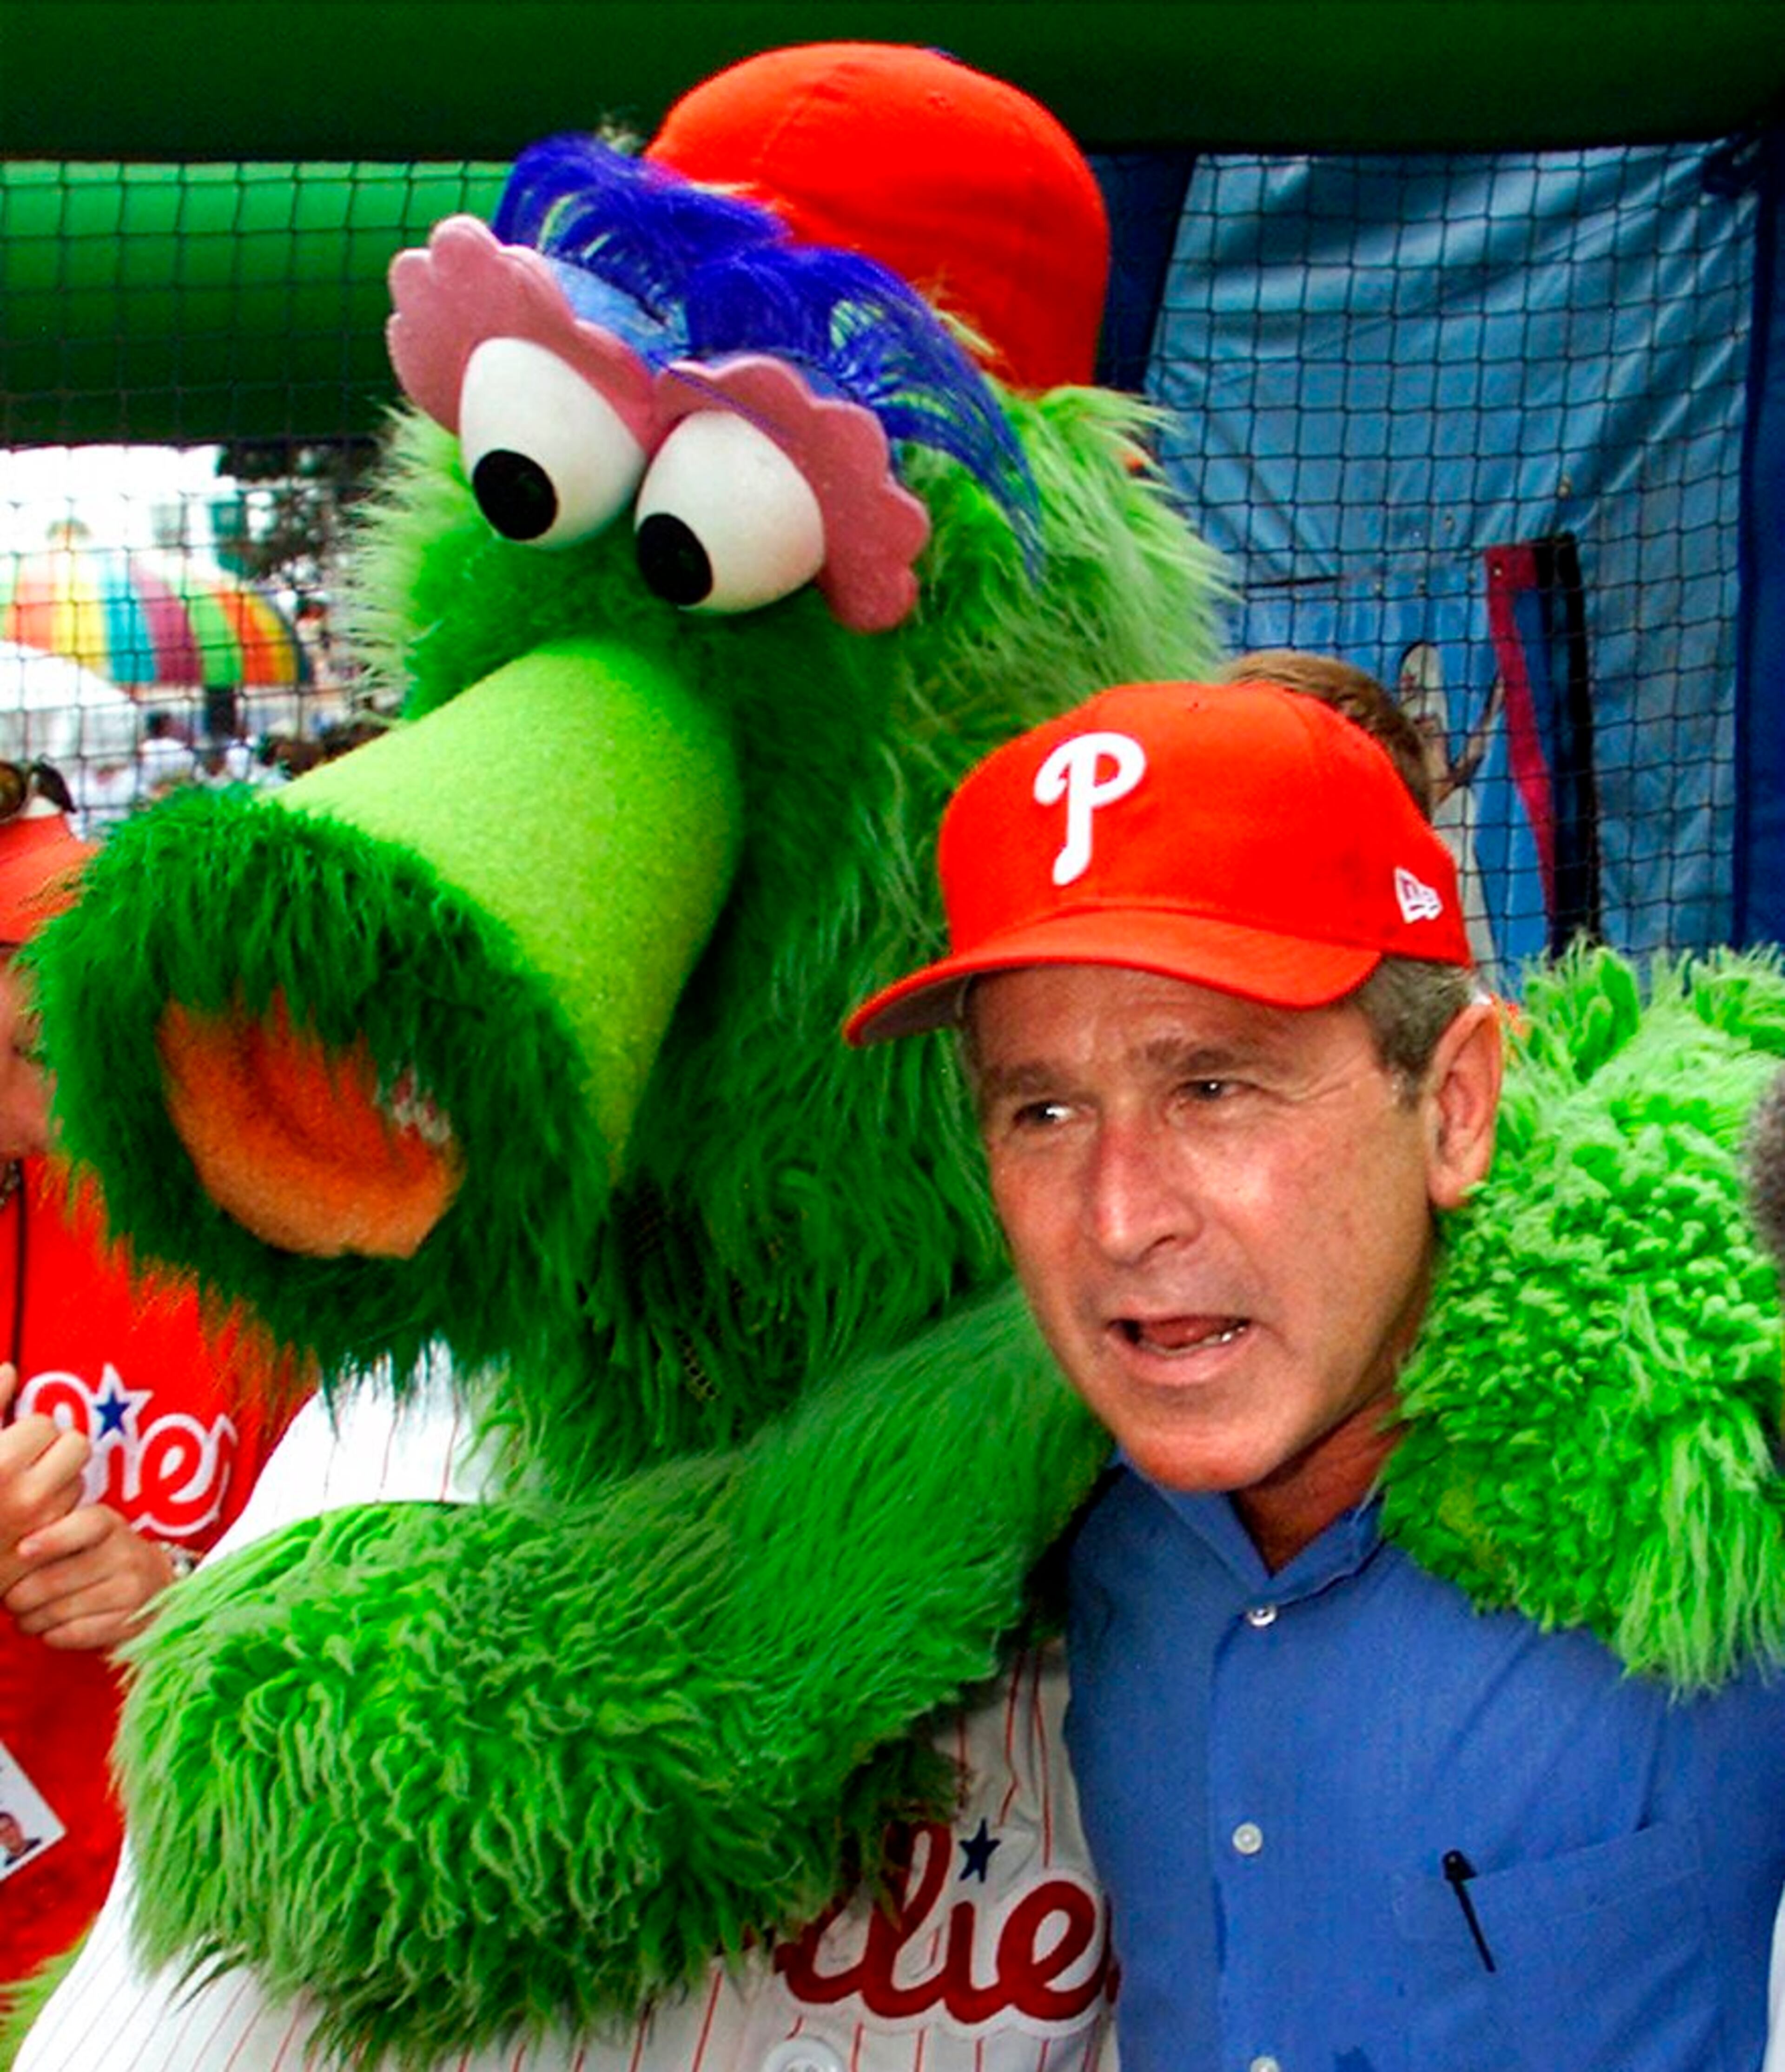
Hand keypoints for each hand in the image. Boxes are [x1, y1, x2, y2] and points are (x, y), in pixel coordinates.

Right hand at [0, 1360, 89, 1595]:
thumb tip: (9, 1370)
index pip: (42, 1424)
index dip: (24, 1430)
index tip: (6, 1442)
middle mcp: (26, 1497)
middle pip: (74, 1446)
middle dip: (52, 1448)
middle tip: (24, 1459)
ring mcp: (40, 1527)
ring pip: (77, 1480)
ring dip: (58, 1478)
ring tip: (21, 1488)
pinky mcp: (47, 1551)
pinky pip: (74, 1513)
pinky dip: (59, 1509)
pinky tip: (29, 1515)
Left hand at [5, 1503, 181, 1650]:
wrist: (156, 1583)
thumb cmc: (102, 1555)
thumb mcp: (86, 1532)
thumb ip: (53, 1533)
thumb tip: (10, 1552)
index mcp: (111, 1524)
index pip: (85, 1526)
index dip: (52, 1539)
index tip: (22, 1551)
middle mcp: (126, 1555)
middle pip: (56, 1579)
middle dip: (19, 1595)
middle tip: (11, 1599)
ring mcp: (131, 1591)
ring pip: (59, 1611)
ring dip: (30, 1619)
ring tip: (27, 1616)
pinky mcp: (128, 1623)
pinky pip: (73, 1634)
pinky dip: (51, 1635)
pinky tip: (49, 1629)